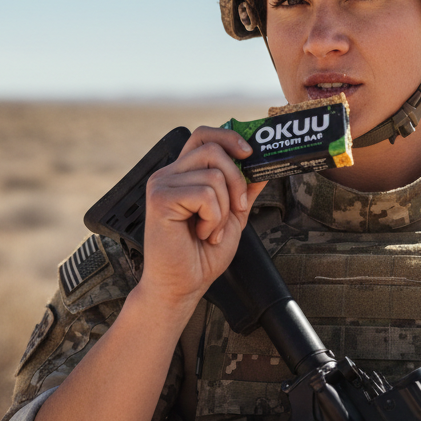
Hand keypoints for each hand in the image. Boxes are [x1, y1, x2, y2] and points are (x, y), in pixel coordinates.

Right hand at [137, 126, 266, 317]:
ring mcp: (162, 185)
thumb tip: (260, 168)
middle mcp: (168, 174)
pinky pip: (205, 194)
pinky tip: (203, 233)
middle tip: (237, 208)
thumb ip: (243, 190)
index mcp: (182, 174)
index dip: (228, 136)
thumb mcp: (232, 216)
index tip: (249, 153)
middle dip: (236, 180)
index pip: (203, 135)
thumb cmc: (201, 254)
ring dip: (224, 209)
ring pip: (213, 175)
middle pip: (213, 150)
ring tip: (212, 230)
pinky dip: (214, 218)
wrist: (182, 285)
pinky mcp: (160, 199)